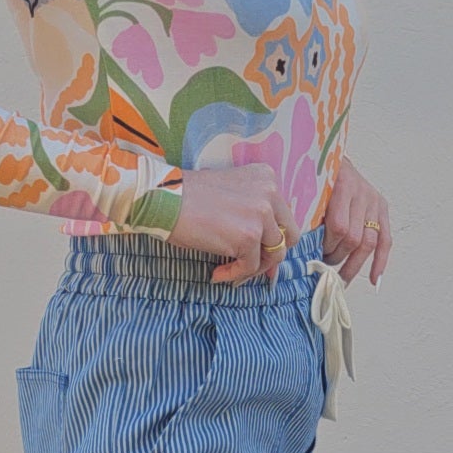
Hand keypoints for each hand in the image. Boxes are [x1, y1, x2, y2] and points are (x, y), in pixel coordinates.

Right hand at [165, 163, 298, 285]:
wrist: (163, 198)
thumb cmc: (187, 197)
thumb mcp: (230, 194)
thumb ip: (252, 214)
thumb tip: (268, 255)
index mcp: (266, 178)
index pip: (283, 215)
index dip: (272, 237)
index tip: (259, 252)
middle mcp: (270, 193)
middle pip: (289, 235)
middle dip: (272, 254)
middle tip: (253, 265)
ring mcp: (261, 214)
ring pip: (274, 254)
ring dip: (254, 267)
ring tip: (231, 269)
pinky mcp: (249, 236)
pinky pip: (250, 266)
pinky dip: (234, 274)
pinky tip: (217, 273)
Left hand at [319, 156, 391, 286]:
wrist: (332, 158)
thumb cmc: (316, 176)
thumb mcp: (308, 189)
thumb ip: (307, 212)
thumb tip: (299, 247)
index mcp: (341, 186)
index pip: (339, 227)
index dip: (327, 246)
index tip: (315, 254)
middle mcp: (362, 193)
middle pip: (354, 237)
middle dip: (338, 257)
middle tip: (324, 266)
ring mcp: (373, 201)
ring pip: (368, 243)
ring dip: (354, 264)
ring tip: (342, 278)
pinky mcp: (381, 208)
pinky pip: (385, 240)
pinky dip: (380, 261)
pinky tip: (373, 278)